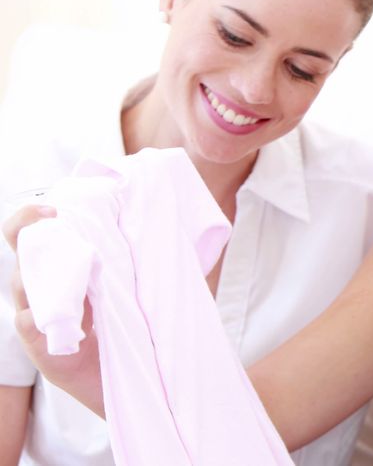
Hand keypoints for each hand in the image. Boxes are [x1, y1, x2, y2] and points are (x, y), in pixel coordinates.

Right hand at [3, 205, 105, 417]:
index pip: (32, 237)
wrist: (126, 377)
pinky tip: (57, 313)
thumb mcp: (125, 288)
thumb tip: (139, 226)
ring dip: (41, 271)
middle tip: (52, 218)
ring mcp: (36, 318)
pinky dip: (40, 315)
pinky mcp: (40, 347)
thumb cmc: (126, 326)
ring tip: (71, 265)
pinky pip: (28, 324)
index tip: (52, 207)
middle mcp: (41, 291)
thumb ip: (121, 263)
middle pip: (20, 255)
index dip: (31, 217)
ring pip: (20, 285)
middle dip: (28, 232)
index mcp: (58, 272)